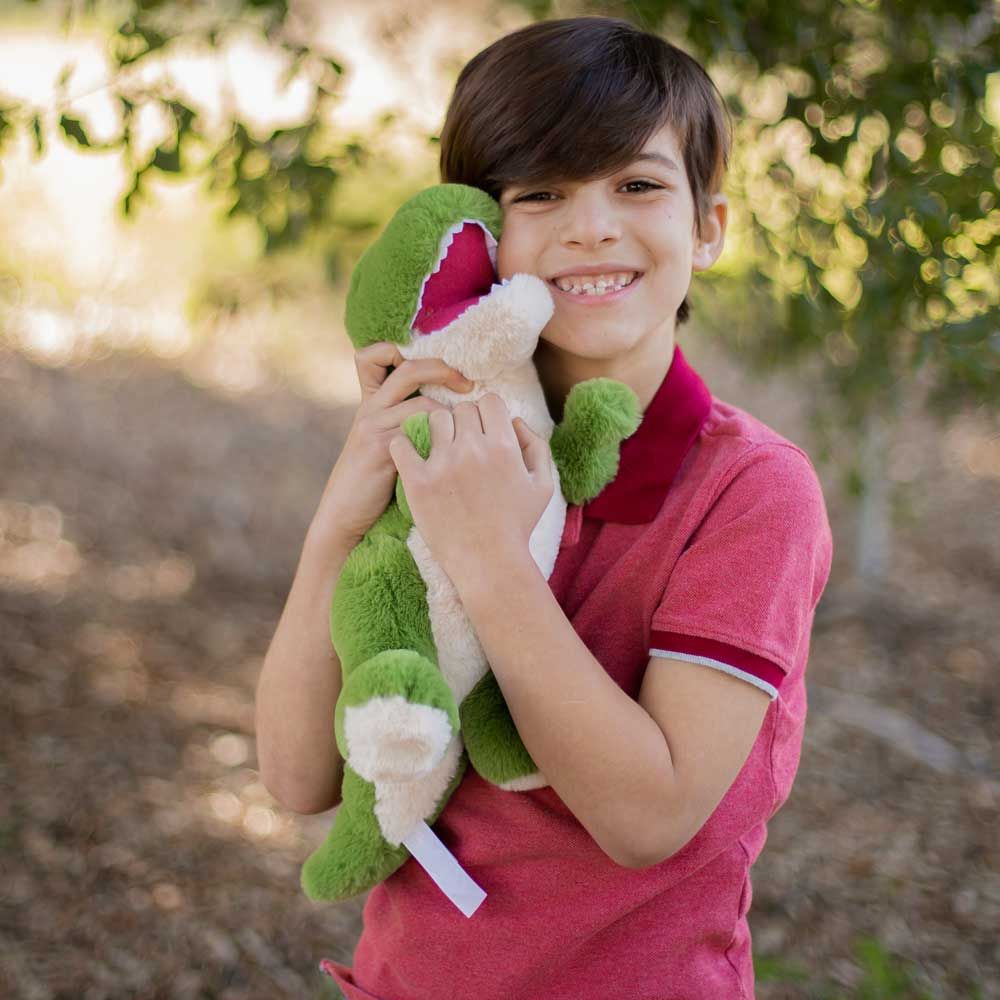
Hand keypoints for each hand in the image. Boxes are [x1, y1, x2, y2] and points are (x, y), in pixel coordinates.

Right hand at [309, 342, 474, 549]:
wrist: (346, 516)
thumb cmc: (375, 485)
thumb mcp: (388, 445)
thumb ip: (409, 422)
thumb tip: (455, 407)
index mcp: (372, 402)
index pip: (374, 355)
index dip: (399, 350)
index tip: (438, 367)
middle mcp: (371, 408)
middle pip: (409, 368)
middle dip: (445, 370)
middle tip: (469, 385)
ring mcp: (373, 427)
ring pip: (423, 404)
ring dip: (452, 416)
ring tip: (468, 433)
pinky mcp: (380, 449)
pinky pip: (419, 431)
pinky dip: (443, 439)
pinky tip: (454, 454)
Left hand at [387, 393, 554, 590]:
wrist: (489, 565)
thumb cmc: (518, 526)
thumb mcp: (542, 486)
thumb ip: (536, 446)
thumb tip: (515, 421)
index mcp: (504, 446)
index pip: (488, 401)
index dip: (487, 413)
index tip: (484, 430)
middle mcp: (473, 450)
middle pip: (461, 410)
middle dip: (464, 423)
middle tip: (463, 446)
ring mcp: (443, 465)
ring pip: (433, 421)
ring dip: (438, 432)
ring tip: (441, 454)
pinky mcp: (418, 483)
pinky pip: (401, 445)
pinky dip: (403, 446)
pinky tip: (412, 458)